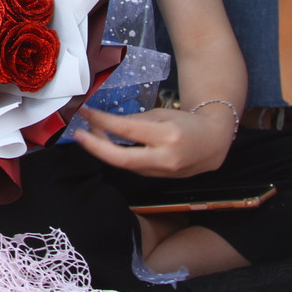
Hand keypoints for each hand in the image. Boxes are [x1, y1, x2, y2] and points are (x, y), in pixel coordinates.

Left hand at [72, 106, 232, 177]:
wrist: (214, 144)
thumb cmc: (188, 123)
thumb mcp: (163, 114)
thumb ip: (136, 121)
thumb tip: (107, 123)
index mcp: (168, 135)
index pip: (128, 129)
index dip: (103, 122)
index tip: (86, 112)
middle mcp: (165, 157)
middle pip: (122, 159)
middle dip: (96, 148)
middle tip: (78, 134)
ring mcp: (163, 172)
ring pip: (126, 165)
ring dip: (104, 151)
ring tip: (91, 135)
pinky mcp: (159, 179)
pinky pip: (134, 168)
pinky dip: (118, 157)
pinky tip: (108, 146)